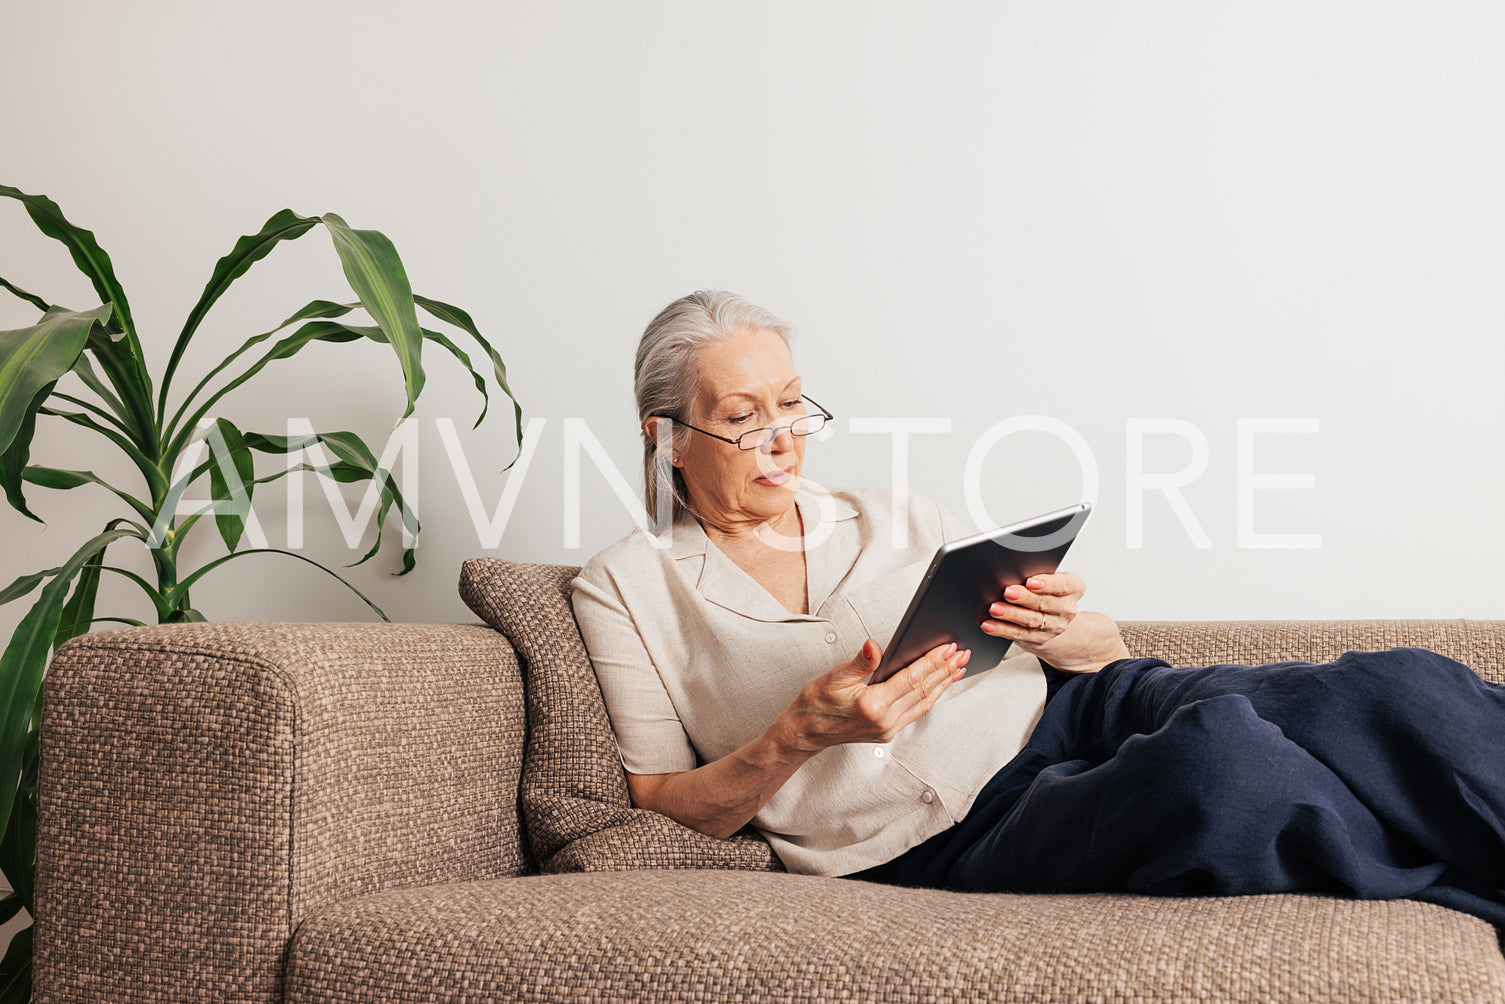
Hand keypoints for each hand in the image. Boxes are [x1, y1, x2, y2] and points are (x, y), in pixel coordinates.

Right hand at [776, 639, 970, 754]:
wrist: (803, 733)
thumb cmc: (815, 705)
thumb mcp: (834, 677)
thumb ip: (860, 662)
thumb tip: (874, 646)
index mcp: (872, 706)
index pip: (911, 679)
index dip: (933, 661)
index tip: (949, 647)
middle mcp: (884, 722)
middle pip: (923, 691)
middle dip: (945, 670)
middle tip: (962, 653)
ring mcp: (887, 730)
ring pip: (924, 704)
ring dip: (942, 684)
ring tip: (958, 667)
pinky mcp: (887, 733)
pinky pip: (915, 712)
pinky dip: (929, 696)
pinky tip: (937, 686)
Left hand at [980, 571, 1083, 653]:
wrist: (1055, 618)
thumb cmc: (1048, 590)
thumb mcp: (1050, 578)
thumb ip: (1037, 573)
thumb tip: (1013, 570)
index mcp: (1073, 588)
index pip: (1062, 585)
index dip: (1047, 584)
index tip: (1030, 581)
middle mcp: (1067, 609)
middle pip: (1044, 603)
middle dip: (1023, 598)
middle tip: (1007, 592)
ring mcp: (1054, 626)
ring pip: (1030, 620)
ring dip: (1010, 614)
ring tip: (995, 608)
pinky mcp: (1039, 639)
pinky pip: (1019, 634)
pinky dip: (1002, 629)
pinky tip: (990, 625)